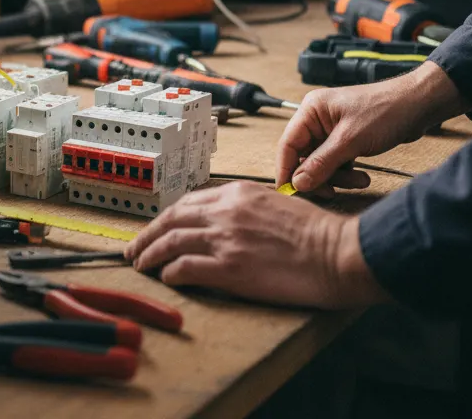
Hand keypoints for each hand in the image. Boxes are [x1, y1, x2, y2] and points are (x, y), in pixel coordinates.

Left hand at [123, 182, 386, 308]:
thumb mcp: (275, 203)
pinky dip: (170, 273)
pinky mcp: (230, 267)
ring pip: (171, 241)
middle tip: (134, 248)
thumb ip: (245, 209)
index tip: (157, 228)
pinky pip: (185, 267)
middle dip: (147, 234)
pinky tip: (166, 279)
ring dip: (150, 254)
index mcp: (236, 193)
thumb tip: (225, 222)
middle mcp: (225, 211)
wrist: (338, 252)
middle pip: (171, 219)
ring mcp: (225, 238)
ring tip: (140, 265)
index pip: (188, 202)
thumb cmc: (316, 233)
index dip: (166, 217)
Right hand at [276, 62, 465, 194]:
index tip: (288, 192)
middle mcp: (317, 119)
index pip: (288, 144)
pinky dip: (347, 173)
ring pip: (322, 163)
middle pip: (304, 157)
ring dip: (338, 177)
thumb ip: (321, 163)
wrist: (418, 106)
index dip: (286, 169)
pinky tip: (363, 176)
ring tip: (359, 180)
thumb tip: (297, 182)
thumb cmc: (385, 111)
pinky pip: (336, 162)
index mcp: (310, 111)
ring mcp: (332, 130)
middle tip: (332, 192)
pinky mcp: (346, 139)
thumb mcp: (350, 140)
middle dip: (320, 176)